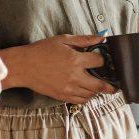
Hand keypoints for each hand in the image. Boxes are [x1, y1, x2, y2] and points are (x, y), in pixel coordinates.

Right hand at [0, 35, 116, 103]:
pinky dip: (87, 97)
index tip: (103, 60)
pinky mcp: (62, 96)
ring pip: (91, 94)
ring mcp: (68, 88)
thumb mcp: (63, 40)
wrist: (23, 67)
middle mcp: (74, 76)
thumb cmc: (41, 51)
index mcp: (75, 60)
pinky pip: (80, 101)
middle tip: (115, 85)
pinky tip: (87, 91)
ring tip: (98, 86)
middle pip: (100, 85)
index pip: (99, 62)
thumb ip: (84, 40)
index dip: (103, 60)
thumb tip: (102, 37)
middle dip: (110, 85)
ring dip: (97, 90)